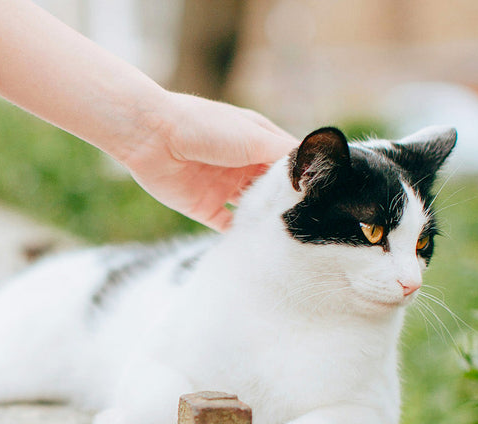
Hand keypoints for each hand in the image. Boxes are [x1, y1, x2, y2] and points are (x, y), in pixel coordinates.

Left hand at [120, 93, 298, 230]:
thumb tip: (314, 169)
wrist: (153, 136)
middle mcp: (241, 164)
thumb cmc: (205, 126)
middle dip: (287, 203)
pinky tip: (258, 243)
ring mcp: (223, 186)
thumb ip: (283, 156)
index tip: (325, 196)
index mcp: (256, 141)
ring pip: (252, 208)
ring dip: (266, 219)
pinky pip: (227, 225)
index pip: (288, 164)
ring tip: (290, 236)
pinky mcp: (203, 207)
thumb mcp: (253, 137)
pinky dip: (242, 234)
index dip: (304, 178)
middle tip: (311, 221)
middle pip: (272, 189)